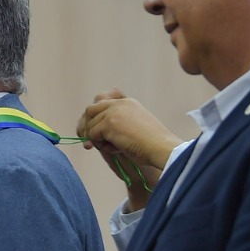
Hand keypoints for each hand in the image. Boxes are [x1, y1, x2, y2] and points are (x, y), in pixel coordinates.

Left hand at [76, 91, 181, 210]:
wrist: (161, 147)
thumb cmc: (152, 144)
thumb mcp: (133, 128)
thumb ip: (116, 124)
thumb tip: (91, 133)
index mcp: (127, 102)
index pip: (101, 101)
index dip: (94, 117)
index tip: (94, 131)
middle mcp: (119, 103)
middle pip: (90, 110)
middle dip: (88, 126)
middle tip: (90, 143)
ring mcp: (113, 111)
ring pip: (91, 125)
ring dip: (97, 140)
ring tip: (115, 147)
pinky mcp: (109, 122)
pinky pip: (92, 134)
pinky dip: (100, 145)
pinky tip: (116, 149)